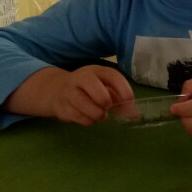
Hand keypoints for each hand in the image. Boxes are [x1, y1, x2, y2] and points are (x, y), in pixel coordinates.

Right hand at [5, 65, 132, 125]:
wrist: (56, 90)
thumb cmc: (87, 89)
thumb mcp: (103, 86)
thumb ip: (119, 97)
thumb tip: (135, 113)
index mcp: (95, 71)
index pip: (111, 75)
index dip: (123, 89)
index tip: (129, 100)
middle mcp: (81, 78)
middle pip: (95, 88)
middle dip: (105, 101)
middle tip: (107, 107)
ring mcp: (69, 92)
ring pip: (85, 106)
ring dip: (98, 114)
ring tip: (101, 115)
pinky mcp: (62, 107)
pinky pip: (79, 117)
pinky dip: (89, 121)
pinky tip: (90, 117)